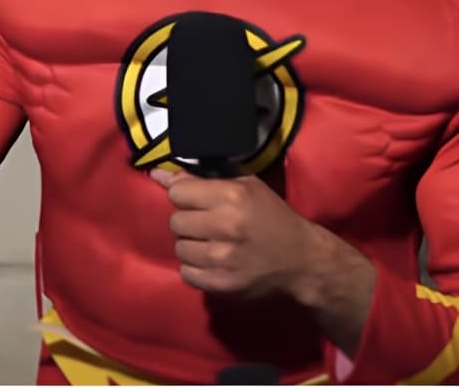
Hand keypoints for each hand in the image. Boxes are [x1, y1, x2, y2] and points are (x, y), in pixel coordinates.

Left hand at [151, 168, 313, 300]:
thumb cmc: (273, 216)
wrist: (301, 260)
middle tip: (204, 223)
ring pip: (179, 248)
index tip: (195, 200)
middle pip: (175, 221)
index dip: (184, 196)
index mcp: (230, 196)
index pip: (177, 193)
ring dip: (191, 244)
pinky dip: (195, 267)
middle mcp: (223, 226)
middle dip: (187, 220)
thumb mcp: (246, 186)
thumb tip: (160, 176)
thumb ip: (203, 179)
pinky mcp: (221, 285)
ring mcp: (221, 259)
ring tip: (209, 243)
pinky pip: (187, 273)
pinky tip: (211, 262)